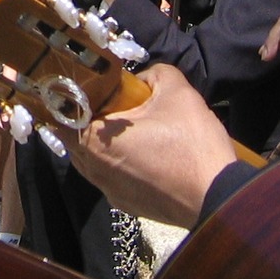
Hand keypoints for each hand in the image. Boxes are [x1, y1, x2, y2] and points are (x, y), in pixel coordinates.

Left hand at [72, 64, 235, 228]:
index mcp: (94, 142)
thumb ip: (154, 74)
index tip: (87, 87)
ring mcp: (109, 191)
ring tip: (128, 127)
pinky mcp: (127, 204)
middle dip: (89, 120)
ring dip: (104, 143)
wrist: (218, 196)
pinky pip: (112, 177)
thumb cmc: (191, 144)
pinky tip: (143, 153)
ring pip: (93, 160)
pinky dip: (119, 163)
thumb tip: (141, 79)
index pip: (62, 116)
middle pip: (75, 139)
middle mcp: (94, 170)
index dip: (70, 98)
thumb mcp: (177, 91)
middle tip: (111, 103)